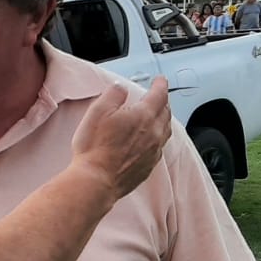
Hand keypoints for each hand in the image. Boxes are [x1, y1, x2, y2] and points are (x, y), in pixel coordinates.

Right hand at [70, 78, 170, 198]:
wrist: (96, 180)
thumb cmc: (94, 147)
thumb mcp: (98, 111)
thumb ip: (113, 95)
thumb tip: (121, 87)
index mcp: (143, 116)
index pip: (159, 95)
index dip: (160, 85)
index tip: (160, 80)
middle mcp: (154, 133)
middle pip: (165, 112)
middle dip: (163, 102)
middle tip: (158, 96)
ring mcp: (153, 151)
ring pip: (166, 130)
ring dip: (163, 120)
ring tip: (158, 116)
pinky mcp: (148, 166)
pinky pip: (159, 148)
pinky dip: (158, 138)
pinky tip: (151, 140)